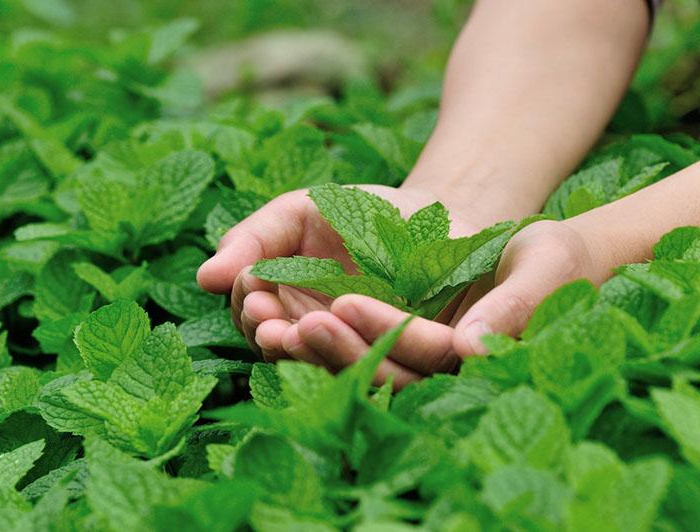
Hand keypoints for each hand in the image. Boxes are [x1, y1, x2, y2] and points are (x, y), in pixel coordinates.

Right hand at [196, 184, 481, 365]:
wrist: (427, 214)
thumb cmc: (354, 212)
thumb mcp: (297, 213)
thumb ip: (252, 240)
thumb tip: (204, 277)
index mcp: (284, 308)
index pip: (257, 322)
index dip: (253, 314)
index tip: (254, 298)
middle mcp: (315, 337)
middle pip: (287, 352)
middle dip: (279, 340)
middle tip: (277, 328)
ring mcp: (356, 351)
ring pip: (331, 366)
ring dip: (318, 353)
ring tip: (310, 327)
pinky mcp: (402, 360)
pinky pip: (384, 367)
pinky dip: (370, 351)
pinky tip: (361, 330)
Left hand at [280, 219, 603, 387]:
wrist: (515, 246)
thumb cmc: (541, 253)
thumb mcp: (546, 264)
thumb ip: (517, 306)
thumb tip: (470, 350)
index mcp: (468, 359)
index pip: (421, 358)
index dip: (382, 333)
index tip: (342, 303)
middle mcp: (428, 368)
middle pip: (373, 372)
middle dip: (328, 348)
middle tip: (283, 321)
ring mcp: (398, 354)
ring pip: (343, 362)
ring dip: (299, 342)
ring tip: (259, 311)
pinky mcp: (372, 333)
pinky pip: (331, 338)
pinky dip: (296, 324)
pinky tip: (261, 298)